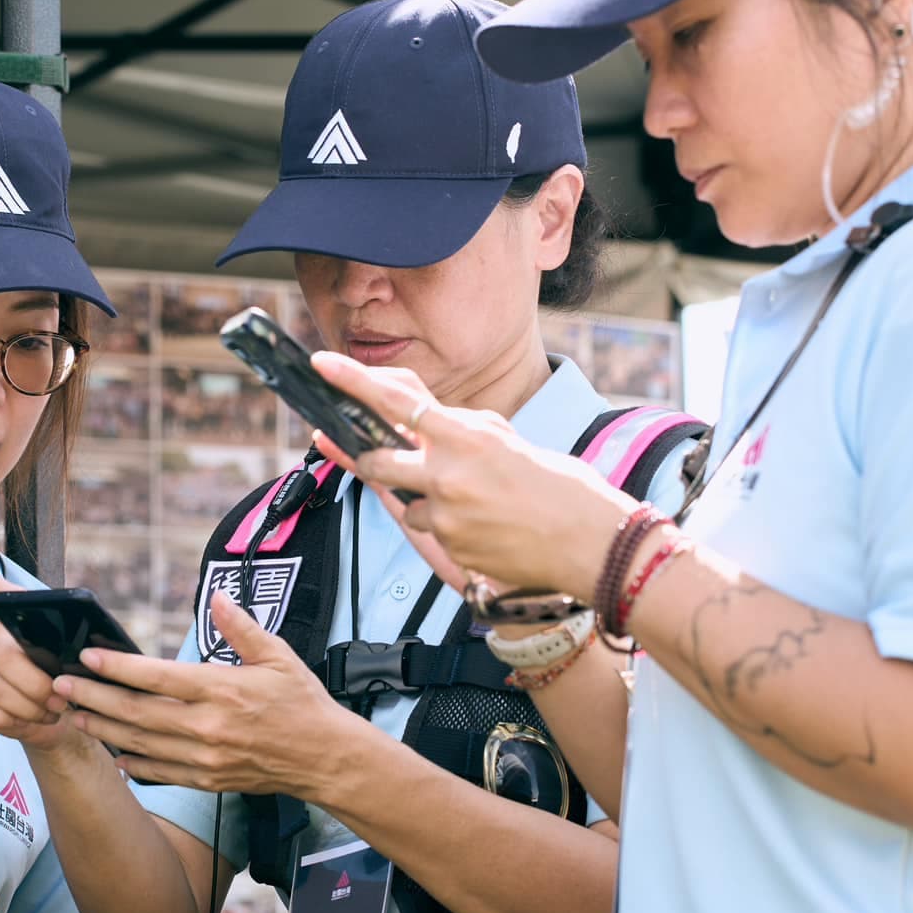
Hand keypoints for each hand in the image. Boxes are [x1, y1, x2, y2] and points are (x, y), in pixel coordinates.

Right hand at [0, 558, 90, 756]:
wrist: (54, 709)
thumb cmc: (65, 671)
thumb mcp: (76, 650)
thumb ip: (72, 641)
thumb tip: (80, 648)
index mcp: (8, 609)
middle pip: (2, 653)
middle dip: (36, 683)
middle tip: (60, 699)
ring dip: (27, 706)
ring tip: (50, 711)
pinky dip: (6, 720)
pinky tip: (24, 720)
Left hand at [55, 590, 373, 797]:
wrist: (325, 758)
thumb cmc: (302, 704)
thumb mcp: (278, 656)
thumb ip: (242, 627)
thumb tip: (217, 597)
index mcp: (222, 690)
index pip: (157, 678)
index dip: (117, 668)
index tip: (88, 658)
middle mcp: (208, 726)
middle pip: (137, 712)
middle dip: (93, 699)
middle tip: (59, 686)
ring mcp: (206, 757)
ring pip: (140, 744)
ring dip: (103, 730)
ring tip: (73, 715)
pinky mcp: (208, 778)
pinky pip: (161, 772)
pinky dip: (133, 764)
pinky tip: (114, 753)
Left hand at [312, 351, 632, 601]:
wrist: (590, 542)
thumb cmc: (560, 486)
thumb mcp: (507, 440)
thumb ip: (460, 430)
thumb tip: (424, 419)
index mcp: (465, 436)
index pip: (394, 401)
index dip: (352, 380)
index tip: (323, 364)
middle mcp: (447, 473)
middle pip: (376, 463)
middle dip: (368, 462)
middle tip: (372, 457)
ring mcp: (446, 515)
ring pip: (407, 503)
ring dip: (426, 501)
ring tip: (476, 504)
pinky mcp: (451, 549)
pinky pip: (432, 532)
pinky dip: (449, 527)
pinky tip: (486, 527)